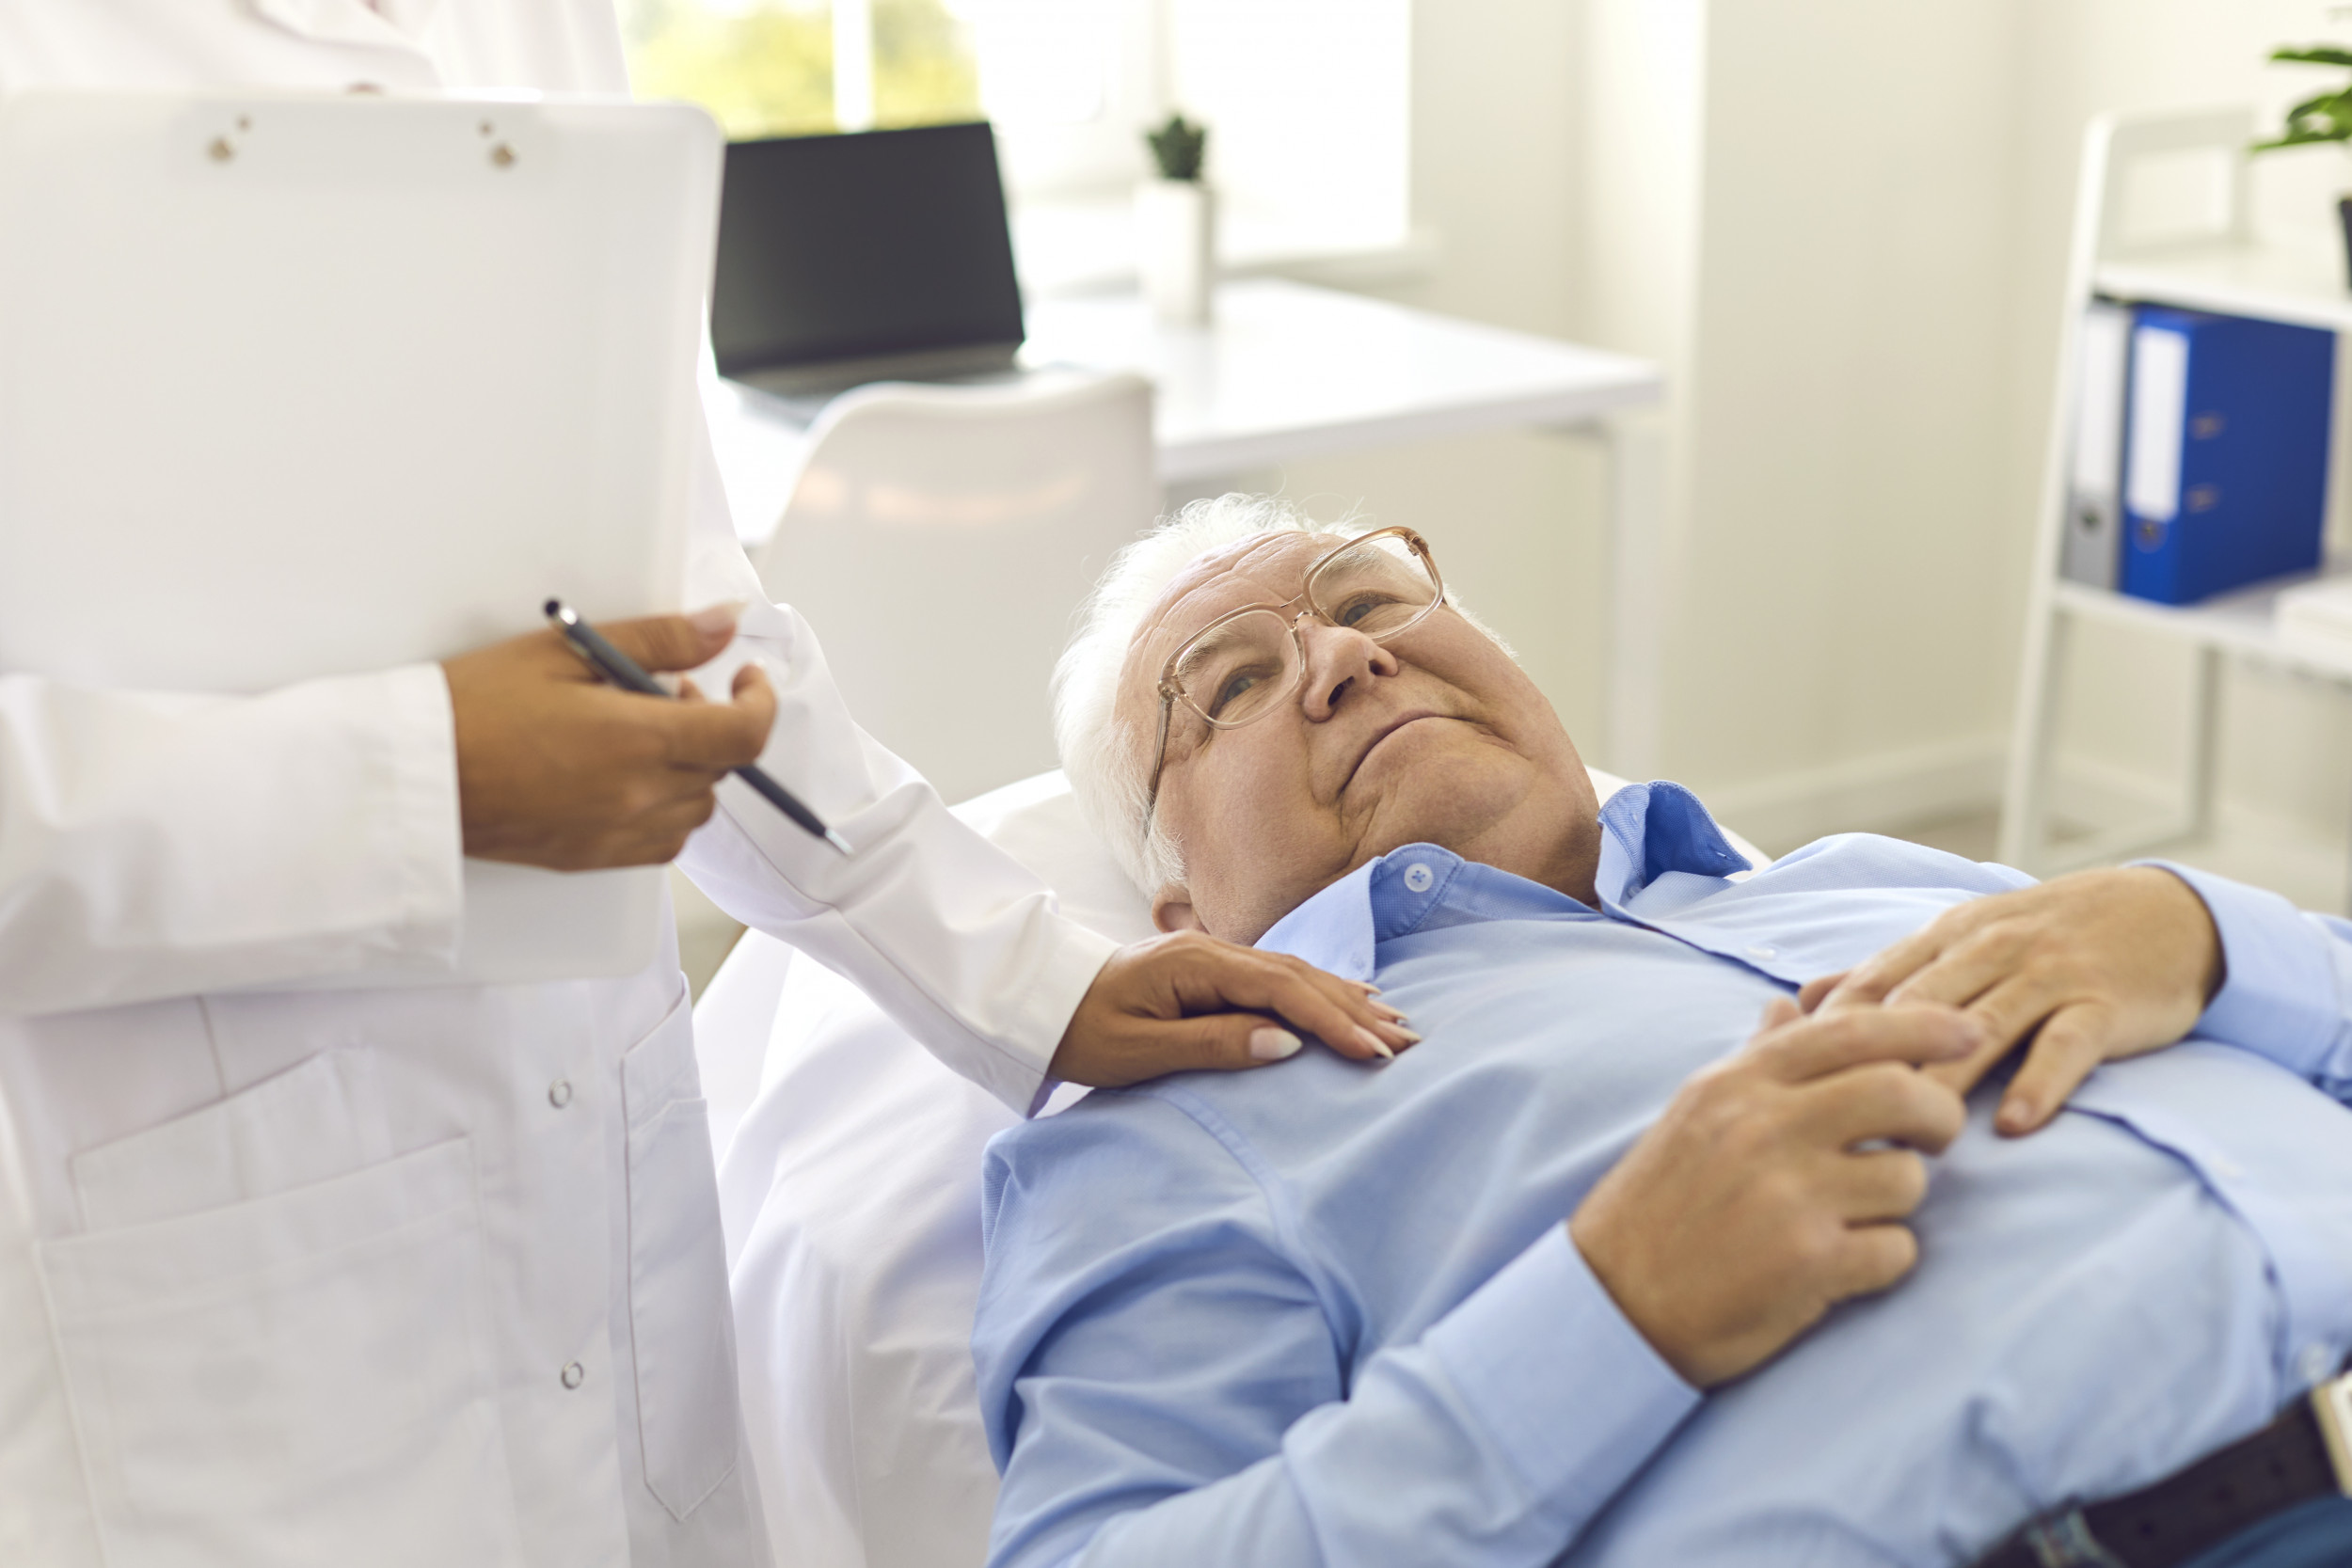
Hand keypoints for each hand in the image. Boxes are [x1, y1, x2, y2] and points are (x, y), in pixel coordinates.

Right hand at [442, 608, 776, 869]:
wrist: (415, 775)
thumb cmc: (473, 707)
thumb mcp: (566, 652)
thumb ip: (658, 639)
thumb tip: (723, 623)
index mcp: (638, 740)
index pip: (744, 733)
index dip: (760, 701)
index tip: (746, 678)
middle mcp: (638, 795)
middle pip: (722, 766)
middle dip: (712, 723)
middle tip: (668, 690)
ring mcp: (617, 834)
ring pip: (697, 807)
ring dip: (690, 769)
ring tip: (640, 733)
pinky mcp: (593, 858)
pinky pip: (663, 842)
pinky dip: (664, 810)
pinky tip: (626, 779)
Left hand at [1047, 930, 1421, 1086]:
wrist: (1038, 1000)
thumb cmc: (1081, 1031)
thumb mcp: (1140, 1052)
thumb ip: (1213, 1045)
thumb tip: (1285, 1044)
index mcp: (1196, 966)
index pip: (1282, 991)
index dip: (1332, 1021)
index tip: (1373, 1051)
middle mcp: (1212, 952)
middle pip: (1299, 977)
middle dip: (1355, 1009)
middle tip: (1407, 1040)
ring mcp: (1212, 957)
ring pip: (1294, 974)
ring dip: (1345, 998)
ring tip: (1392, 1021)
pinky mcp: (1210, 970)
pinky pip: (1277, 978)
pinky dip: (1318, 991)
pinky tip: (1346, 999)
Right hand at [1569, 999, 1974, 1386]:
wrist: (1613, 1304)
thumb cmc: (1658, 1207)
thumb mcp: (1695, 1116)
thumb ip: (1755, 1060)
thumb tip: (1789, 1006)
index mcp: (1735, 1086)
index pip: (1849, 1032)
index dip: (1923, 1026)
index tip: (1967, 1033)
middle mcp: (1761, 1128)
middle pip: (1900, 1093)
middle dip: (1940, 1114)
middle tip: (1936, 1137)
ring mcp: (1786, 1194)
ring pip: (1907, 1178)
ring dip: (1898, 1201)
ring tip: (1856, 1216)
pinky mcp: (1808, 1262)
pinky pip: (1897, 1250)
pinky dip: (1884, 1261)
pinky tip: (1842, 1267)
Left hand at [1798, 867, 2222, 1135]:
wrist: (2167, 912)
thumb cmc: (2051, 936)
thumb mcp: (1965, 939)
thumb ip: (1889, 972)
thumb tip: (1804, 999)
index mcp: (1948, 937)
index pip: (1874, 984)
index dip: (1828, 1031)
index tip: (1786, 1081)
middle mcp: (1990, 950)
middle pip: (1917, 1008)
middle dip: (1873, 1060)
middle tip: (1832, 1120)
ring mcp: (2047, 975)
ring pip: (1981, 1027)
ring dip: (1945, 1079)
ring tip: (1912, 1134)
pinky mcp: (2102, 1004)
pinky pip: (2066, 1045)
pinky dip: (2040, 1084)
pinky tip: (2015, 1125)